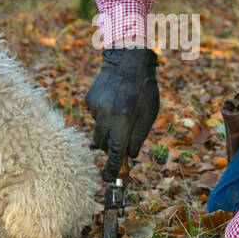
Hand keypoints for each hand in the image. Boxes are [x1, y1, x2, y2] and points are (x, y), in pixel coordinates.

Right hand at [85, 46, 159, 180]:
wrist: (128, 58)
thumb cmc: (144, 88)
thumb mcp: (149, 113)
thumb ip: (138, 136)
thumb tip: (130, 155)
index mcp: (123, 118)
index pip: (115, 150)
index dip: (112, 167)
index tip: (109, 179)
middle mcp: (106, 114)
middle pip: (102, 143)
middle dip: (111, 146)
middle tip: (122, 138)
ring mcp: (94, 106)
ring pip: (98, 130)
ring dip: (108, 129)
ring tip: (121, 111)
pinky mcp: (89, 99)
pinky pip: (95, 116)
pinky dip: (104, 115)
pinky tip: (113, 101)